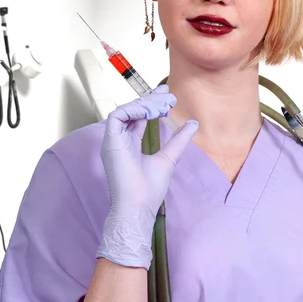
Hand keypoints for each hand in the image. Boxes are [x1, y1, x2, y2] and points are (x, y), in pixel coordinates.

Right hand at [97, 85, 197, 268]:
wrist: (138, 207)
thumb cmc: (149, 189)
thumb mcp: (168, 158)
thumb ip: (178, 141)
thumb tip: (193, 124)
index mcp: (129, 143)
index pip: (139, 116)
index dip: (152, 103)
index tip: (168, 95)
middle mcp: (119, 139)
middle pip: (132, 110)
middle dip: (150, 99)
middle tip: (170, 94)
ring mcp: (112, 140)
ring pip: (125, 110)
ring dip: (145, 104)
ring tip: (165, 104)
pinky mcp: (109, 141)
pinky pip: (118, 116)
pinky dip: (134, 110)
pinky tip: (153, 112)